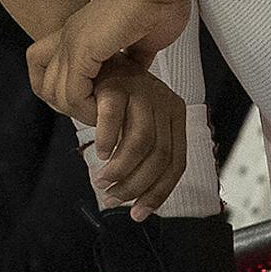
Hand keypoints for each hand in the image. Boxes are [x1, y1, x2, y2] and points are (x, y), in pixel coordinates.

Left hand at [26, 0, 190, 120]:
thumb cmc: (157, 5)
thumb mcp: (140, 41)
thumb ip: (131, 58)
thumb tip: (134, 73)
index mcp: (80, 32)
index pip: (55, 74)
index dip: (74, 96)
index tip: (100, 105)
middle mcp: (70, 36)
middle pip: (49, 87)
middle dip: (74, 108)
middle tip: (100, 115)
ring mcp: (72, 41)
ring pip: (58, 94)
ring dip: (82, 112)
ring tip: (105, 116)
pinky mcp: (83, 49)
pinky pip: (73, 93)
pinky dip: (88, 109)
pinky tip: (106, 110)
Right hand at [85, 64, 186, 221]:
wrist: (94, 59)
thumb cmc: (114, 96)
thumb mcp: (137, 124)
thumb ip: (144, 154)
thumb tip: (139, 200)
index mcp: (176, 114)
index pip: (176, 164)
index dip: (158, 193)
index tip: (139, 212)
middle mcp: (164, 102)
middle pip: (159, 158)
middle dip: (135, 186)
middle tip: (113, 197)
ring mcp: (142, 91)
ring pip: (140, 143)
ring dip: (120, 170)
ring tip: (102, 180)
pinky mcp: (117, 83)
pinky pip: (114, 120)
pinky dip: (106, 141)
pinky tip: (99, 152)